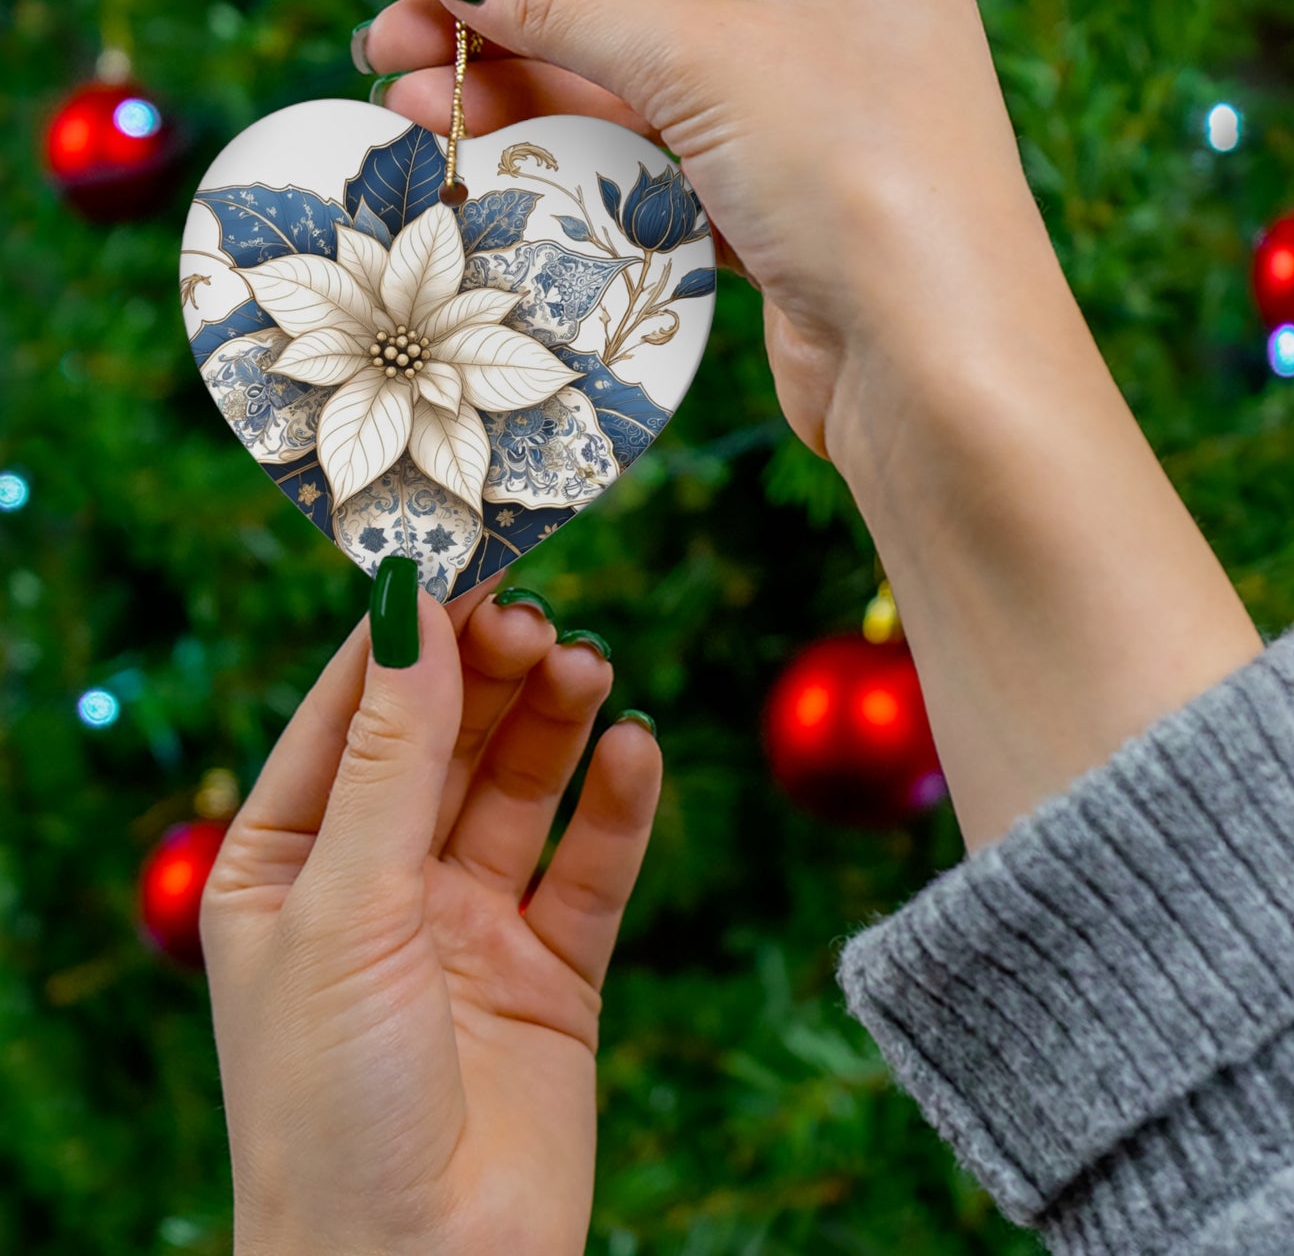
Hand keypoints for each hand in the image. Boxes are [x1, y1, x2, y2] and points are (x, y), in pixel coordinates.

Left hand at [201, 580, 660, 1255]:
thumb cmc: (331, 1104)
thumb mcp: (346, 906)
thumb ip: (391, 757)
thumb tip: (410, 609)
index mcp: (289, 864)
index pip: (350, 714)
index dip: (406, 636)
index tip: (462, 559)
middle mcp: (380, 884)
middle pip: (446, 740)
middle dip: (489, 674)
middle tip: (537, 618)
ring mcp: (469, 925)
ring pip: (521, 790)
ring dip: (555, 723)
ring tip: (588, 667)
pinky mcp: (553, 970)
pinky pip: (591, 867)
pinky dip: (617, 806)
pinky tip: (635, 751)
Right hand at [364, 0, 1261, 851]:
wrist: (938, 370)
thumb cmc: (859, 179)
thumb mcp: (705, 62)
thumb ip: (569, 2)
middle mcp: (835, 16)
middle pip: (638, 0)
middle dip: (511, 25)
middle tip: (388, 49)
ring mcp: (809, 118)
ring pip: (641, 90)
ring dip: (529, 98)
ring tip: (413, 109)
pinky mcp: (782, 208)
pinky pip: (662, 163)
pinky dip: (583, 163)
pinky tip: (496, 162)